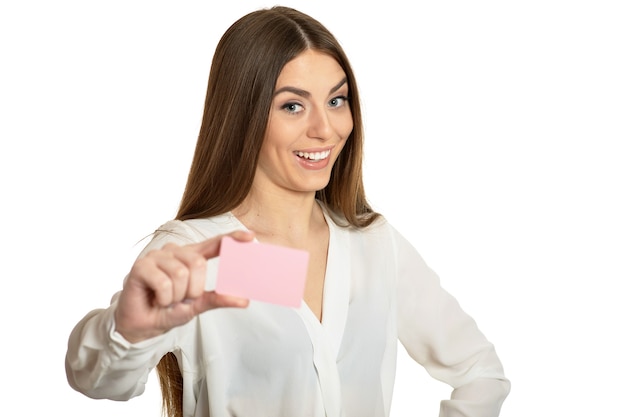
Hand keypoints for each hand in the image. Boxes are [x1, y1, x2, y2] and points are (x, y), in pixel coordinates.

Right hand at [114, 230, 253, 342]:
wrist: (142, 326)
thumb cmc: (168, 310)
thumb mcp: (197, 305)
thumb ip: (219, 299)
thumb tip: (244, 300)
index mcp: (190, 257)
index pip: (213, 243)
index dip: (231, 238)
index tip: (250, 237)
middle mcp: (174, 252)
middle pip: (197, 263)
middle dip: (192, 289)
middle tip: (180, 299)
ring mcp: (156, 256)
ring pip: (180, 274)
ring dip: (176, 296)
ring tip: (166, 300)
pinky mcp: (141, 266)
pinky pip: (164, 282)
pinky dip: (164, 298)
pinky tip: (156, 300)